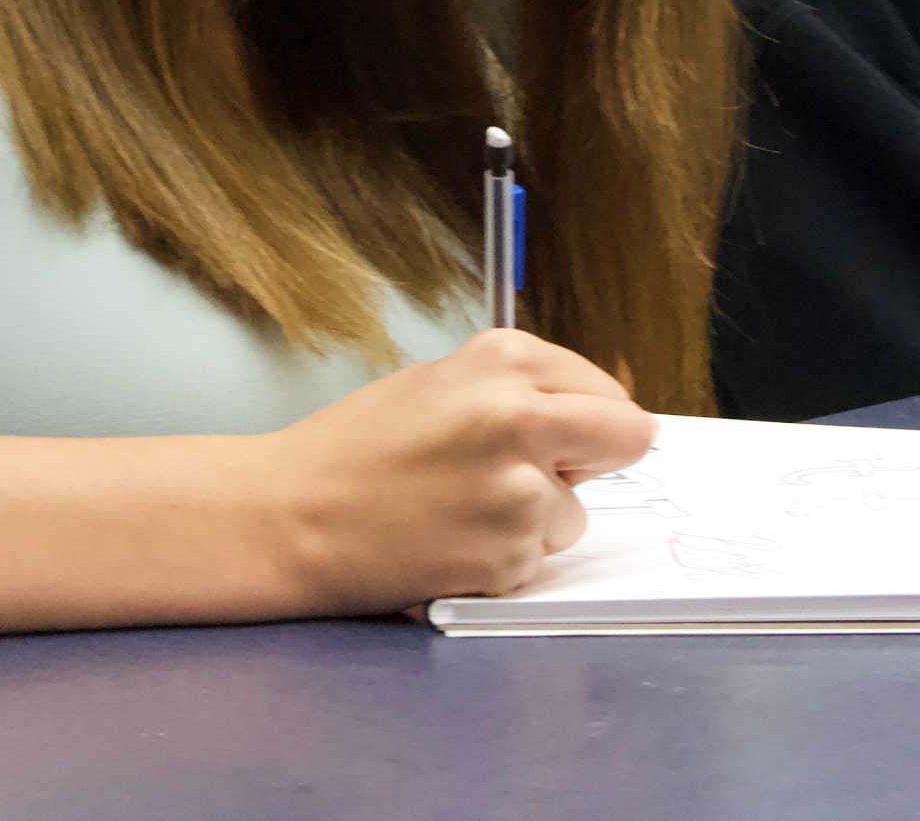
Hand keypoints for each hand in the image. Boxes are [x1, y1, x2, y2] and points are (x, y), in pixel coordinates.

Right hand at [252, 329, 656, 614]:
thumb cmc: (354, 450)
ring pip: (575, 512)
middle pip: (627, 437)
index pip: (606, 390)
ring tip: (461, 509)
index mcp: (504, 360)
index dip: (589, 417)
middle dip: (602, 457)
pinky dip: (502, 559)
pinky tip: (449, 541)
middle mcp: (521, 416)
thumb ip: (517, 392)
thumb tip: (594, 416)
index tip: (568, 432)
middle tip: (556, 471)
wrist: (292, 516)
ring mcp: (521, 489)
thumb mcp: (439, 383)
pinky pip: (536, 559)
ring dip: (536, 519)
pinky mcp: (509, 554)